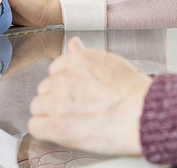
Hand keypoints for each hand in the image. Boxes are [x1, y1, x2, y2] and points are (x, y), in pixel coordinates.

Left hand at [28, 37, 151, 156]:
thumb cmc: (134, 92)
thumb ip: (85, 55)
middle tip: (76, 107)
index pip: (55, 69)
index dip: (65, 82)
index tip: (75, 91)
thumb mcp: (110, 62)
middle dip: (57, 97)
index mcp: (76, 60)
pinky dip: (45, 129)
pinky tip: (59, 131)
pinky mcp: (55, 125)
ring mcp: (57, 101)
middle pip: (45, 87)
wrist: (142, 115)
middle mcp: (63, 77)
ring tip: (71, 120)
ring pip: (37, 106)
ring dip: (50, 113)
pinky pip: (35, 125)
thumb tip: (74, 44)